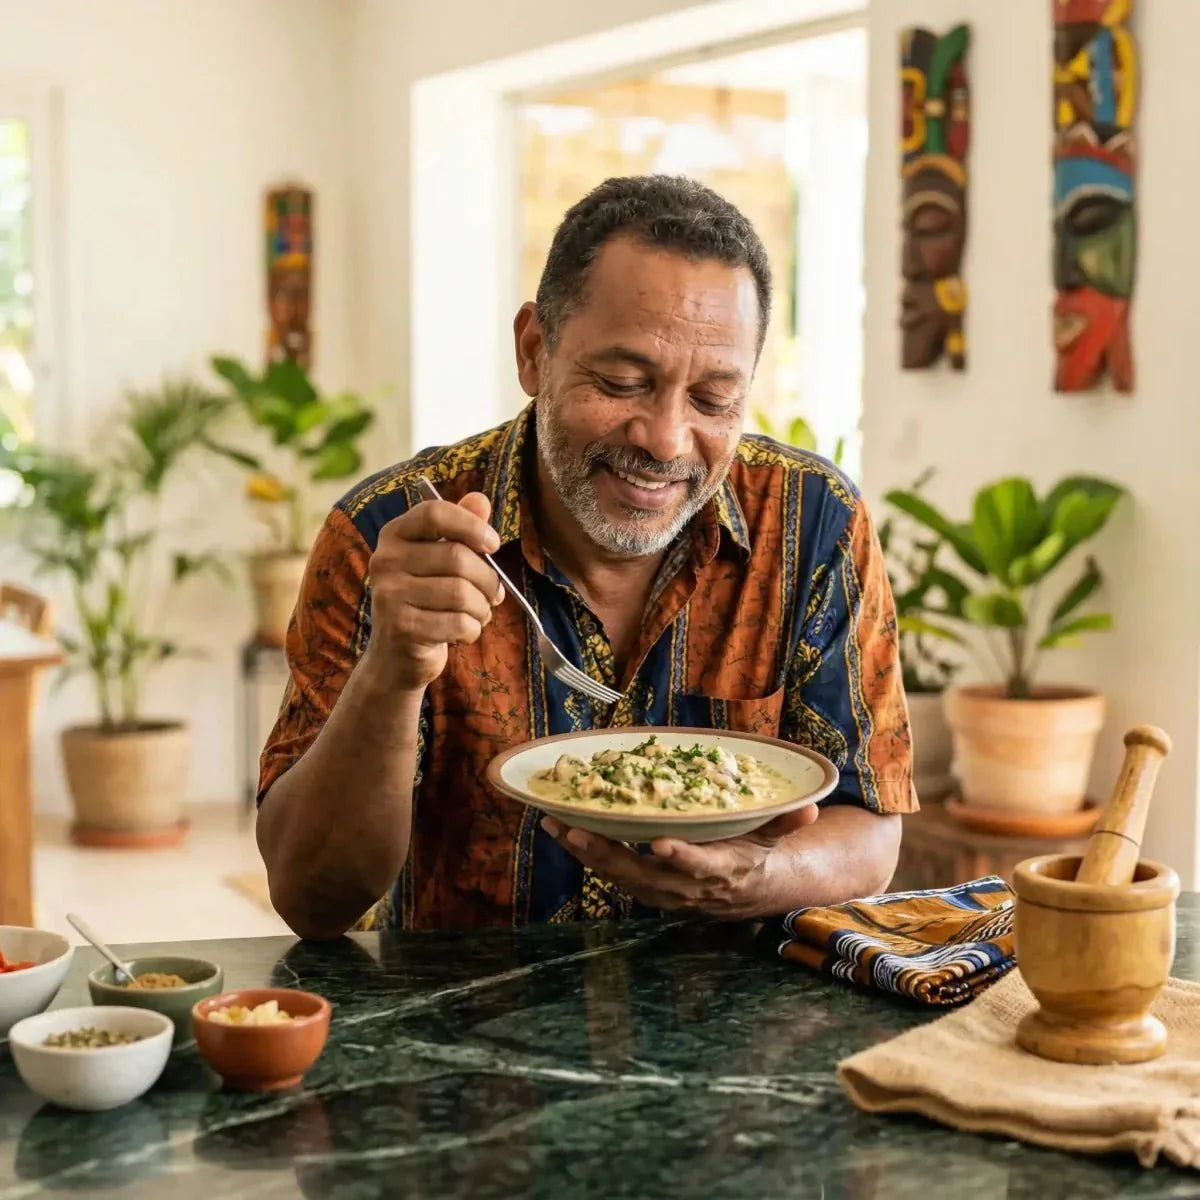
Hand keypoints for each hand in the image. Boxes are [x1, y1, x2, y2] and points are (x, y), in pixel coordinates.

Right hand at [363, 491, 505, 690]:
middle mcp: (385, 560)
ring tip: (478, 614)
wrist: (397, 655)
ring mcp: (389, 595)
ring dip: (482, 608)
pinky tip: (463, 633)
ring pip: (462, 593)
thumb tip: (480, 500)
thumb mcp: (441, 561)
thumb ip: (460, 529)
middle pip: (457, 557)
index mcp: (395, 534)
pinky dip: (473, 630)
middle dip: (488, 580)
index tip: (493, 545)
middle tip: (494, 595)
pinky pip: (459, 623)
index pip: (435, 512)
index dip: (471, 525)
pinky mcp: (402, 628)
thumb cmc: (427, 601)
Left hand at [541, 805, 819, 920]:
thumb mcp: (777, 836)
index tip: (660, 845)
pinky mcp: (648, 889)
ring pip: (619, 876)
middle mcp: (689, 887)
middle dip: (606, 853)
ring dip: (585, 853)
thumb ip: (787, 821)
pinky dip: (587, 854)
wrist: (750, 894)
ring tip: (554, 825)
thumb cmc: (759, 853)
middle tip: (575, 829)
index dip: (681, 858)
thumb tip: (810, 806)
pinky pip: (612, 873)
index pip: (701, 867)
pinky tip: (562, 831)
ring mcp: (664, 892)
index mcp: (723, 871)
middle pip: (643, 874)